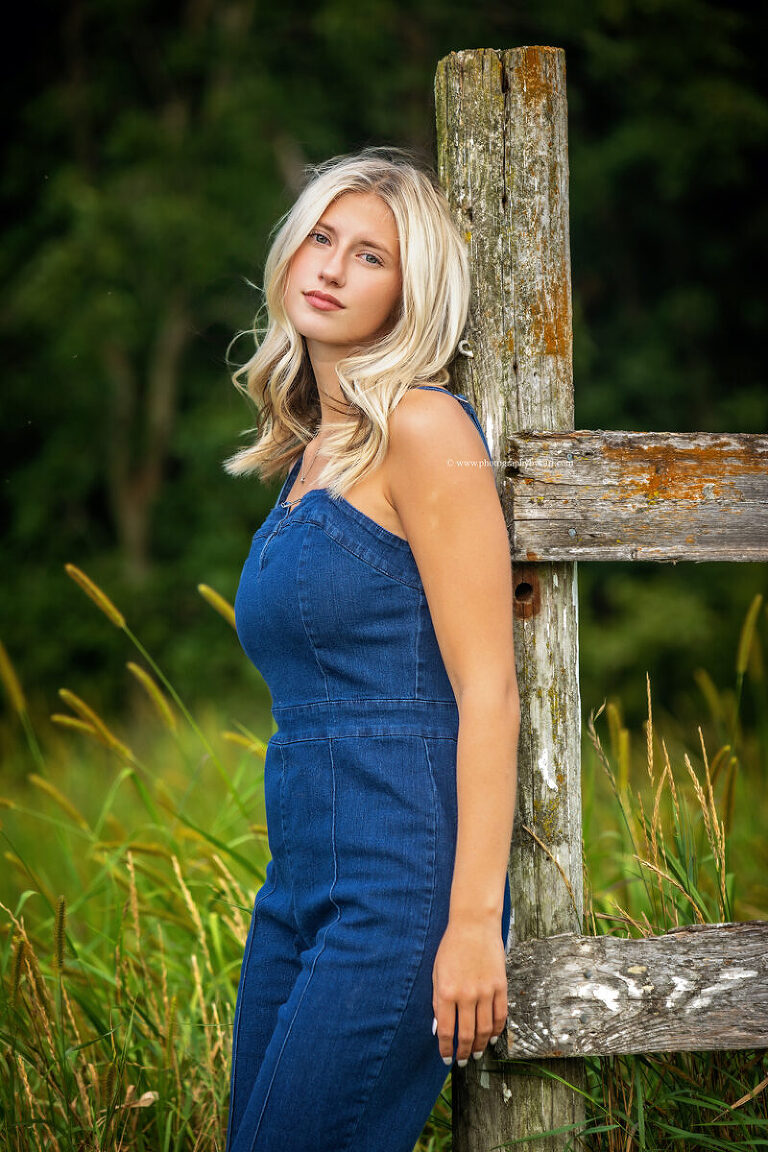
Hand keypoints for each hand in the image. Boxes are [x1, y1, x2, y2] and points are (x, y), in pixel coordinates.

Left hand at [432, 916, 507, 1065]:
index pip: (446, 1031)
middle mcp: (466, 995)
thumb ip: (437, 1001)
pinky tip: (491, 1037)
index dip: (446, 1049)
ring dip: (479, 1045)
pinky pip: (500, 1015)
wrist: (474, 924)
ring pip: (485, 1029)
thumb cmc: (451, 947)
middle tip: (461, 1061)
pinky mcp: (500, 986)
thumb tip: (439, 1028)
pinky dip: (496, 1030)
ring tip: (475, 1053)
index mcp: (446, 992)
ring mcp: (485, 991)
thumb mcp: (436, 972)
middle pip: (466, 1034)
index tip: (446, 1058)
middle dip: (463, 1052)